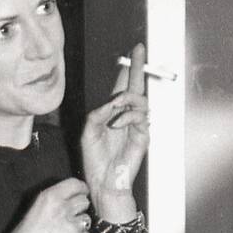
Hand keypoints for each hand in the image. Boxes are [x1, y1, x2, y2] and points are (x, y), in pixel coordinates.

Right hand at [0, 178, 91, 232]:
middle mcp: (63, 208)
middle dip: (79, 208)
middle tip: (69, 217)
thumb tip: (70, 198)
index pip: (75, 184)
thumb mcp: (33, 210)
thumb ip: (52, 201)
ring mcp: (72, 225)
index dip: (80, 189)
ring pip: (86, 219)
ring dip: (79, 225)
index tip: (81, 193)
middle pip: (84, 201)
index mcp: (49, 197)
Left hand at [80, 42, 148, 223]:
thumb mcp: (89, 131)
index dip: (128, 69)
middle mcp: (127, 117)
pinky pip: (139, 117)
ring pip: (139, 99)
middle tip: (139, 51)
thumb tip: (113, 102)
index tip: (134, 51)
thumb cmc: (95, 160)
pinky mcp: (143, 136)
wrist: (103, 182)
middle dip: (138, 67)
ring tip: (115, 109)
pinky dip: (127, 117)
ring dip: (126, 99)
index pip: (123, 87)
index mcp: (113, 114)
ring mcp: (136, 126)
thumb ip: (98, 113)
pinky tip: (116, 124)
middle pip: (136, 87)